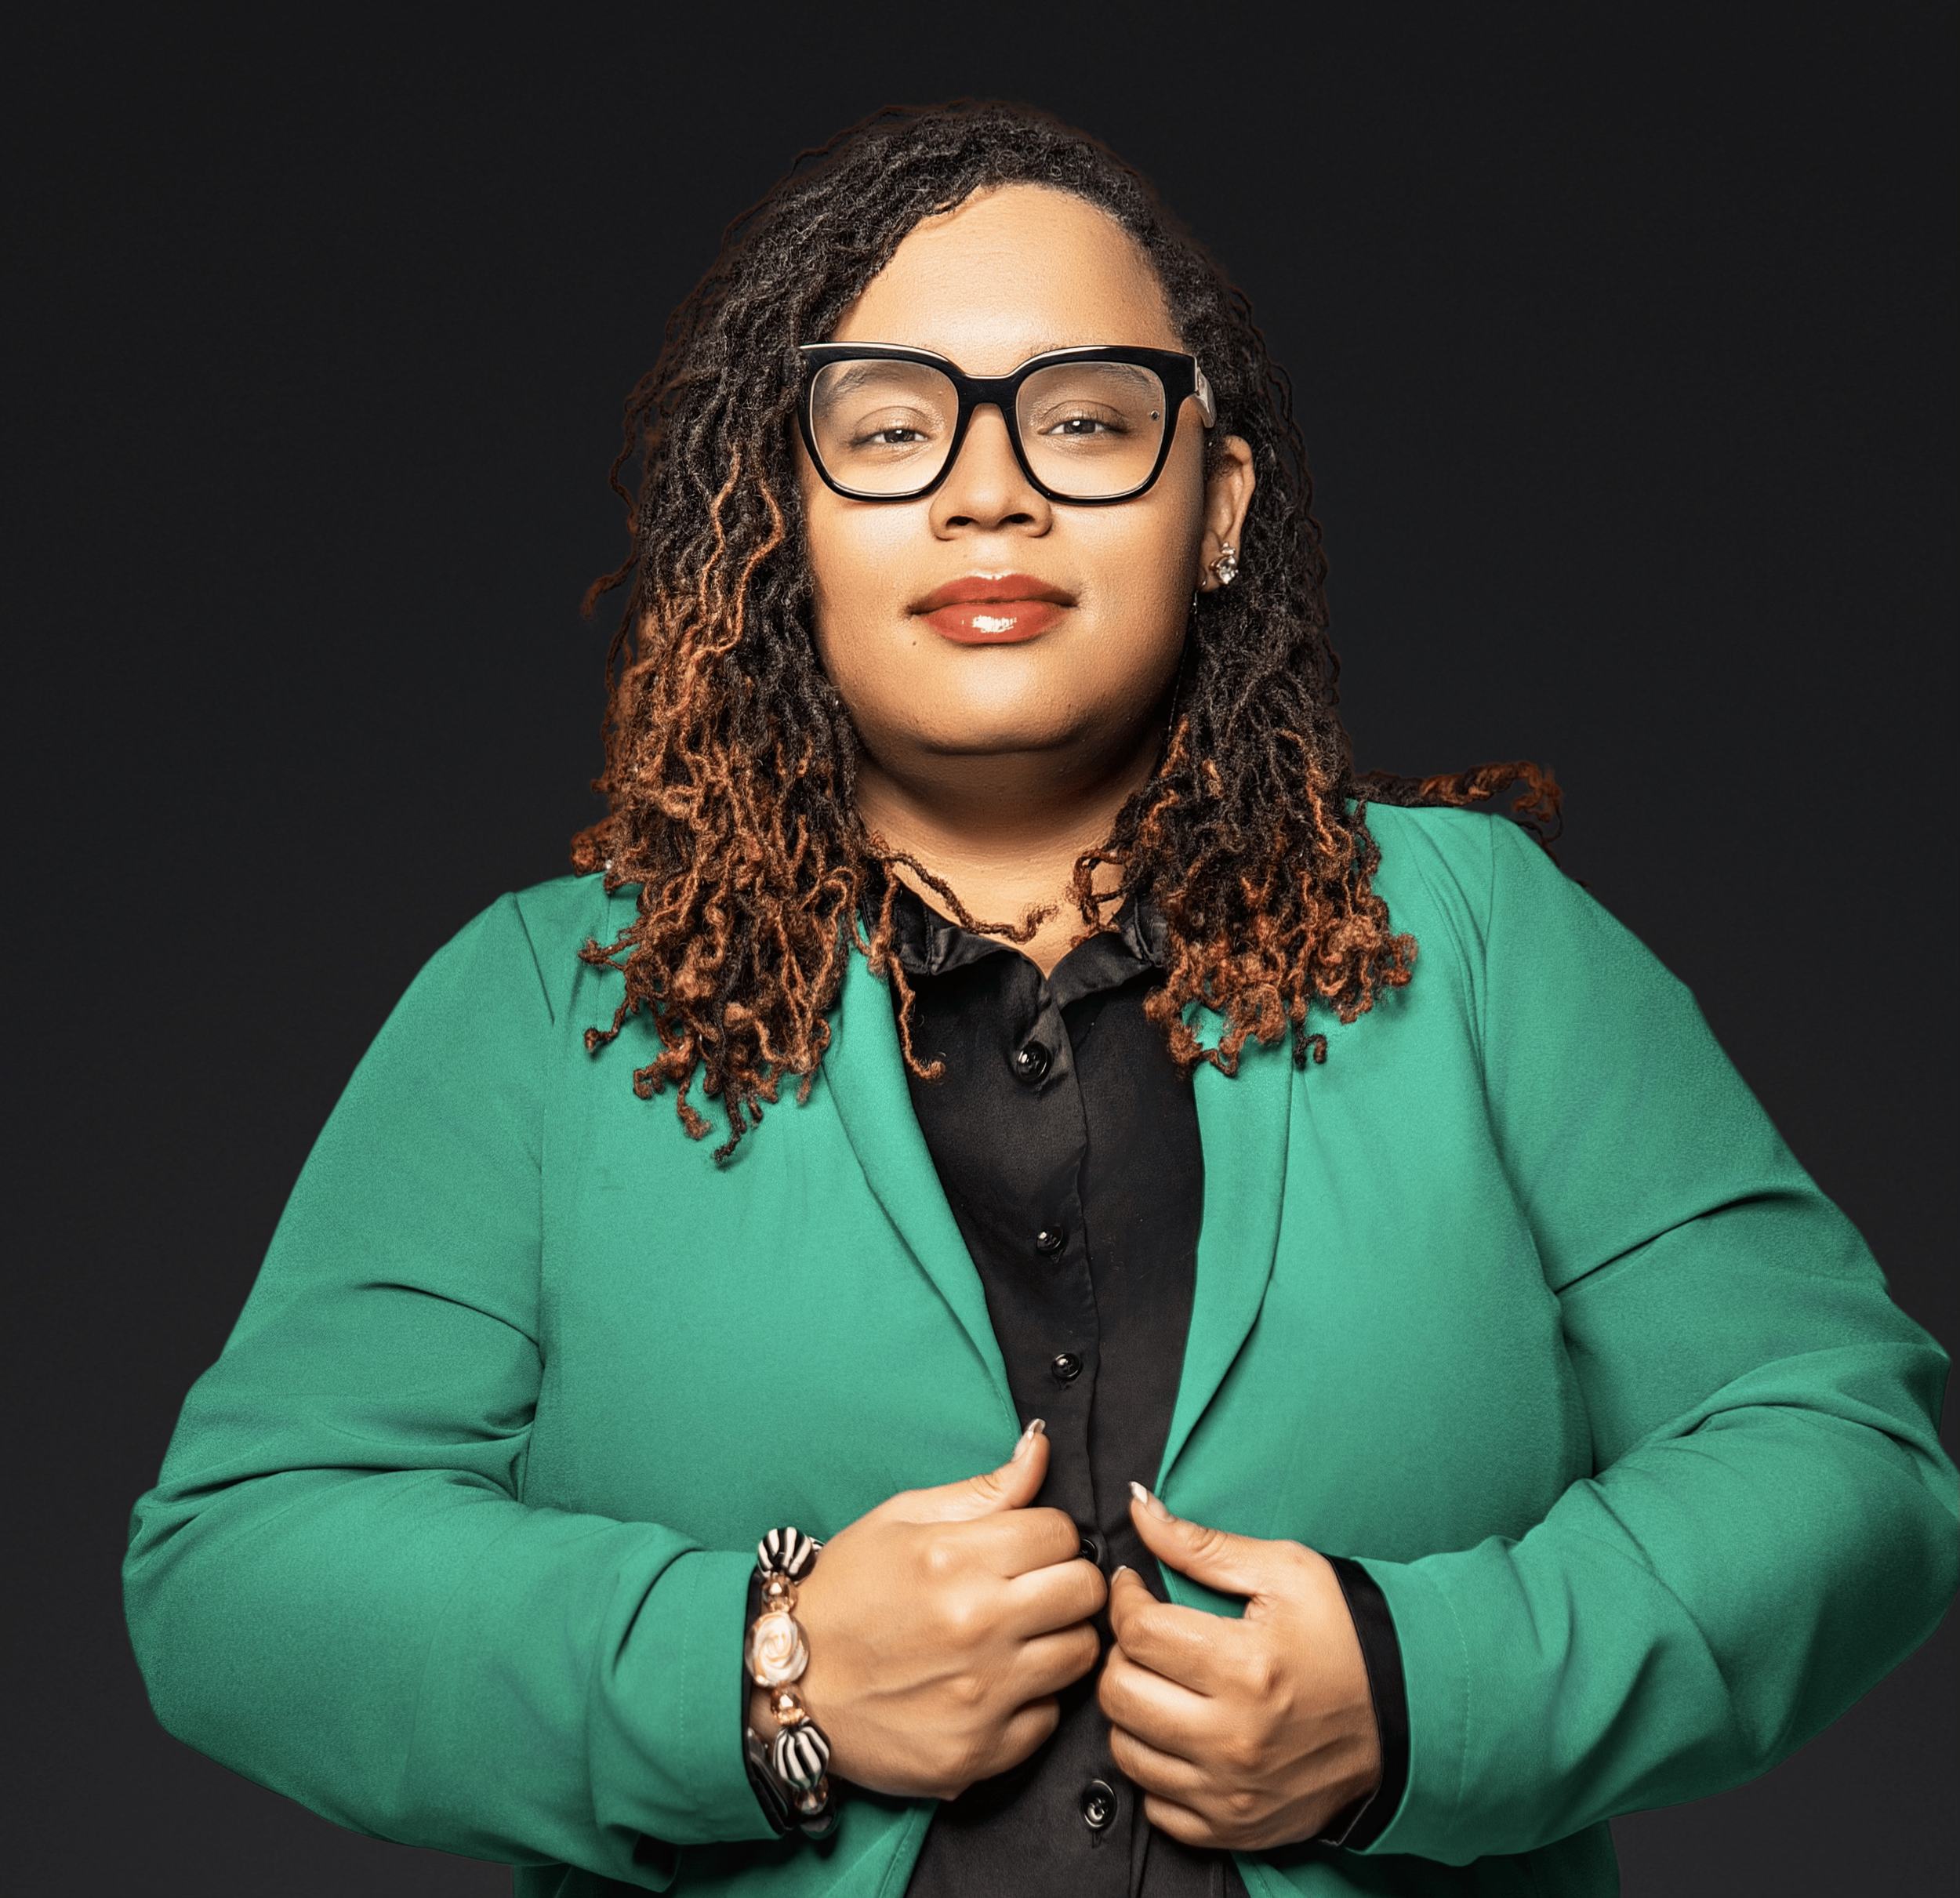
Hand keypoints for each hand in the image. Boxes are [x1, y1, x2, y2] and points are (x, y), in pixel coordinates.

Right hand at [765, 1422, 1106, 1799]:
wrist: (787, 1683)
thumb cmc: (844, 1592)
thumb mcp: (900, 1520)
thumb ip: (984, 1489)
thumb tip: (1040, 1447)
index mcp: (955, 1559)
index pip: (1062, 1533)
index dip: (1049, 1536)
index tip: (1027, 1549)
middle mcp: (976, 1626)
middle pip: (1086, 1592)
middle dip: (1068, 1582)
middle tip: (1035, 1589)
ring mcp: (981, 1695)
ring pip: (1081, 1655)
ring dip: (1059, 1641)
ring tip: (1019, 1636)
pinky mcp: (978, 1753)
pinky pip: (1049, 1719)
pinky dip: (1031, 1701)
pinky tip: (993, 1685)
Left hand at [1097, 1485, 1379, 1849]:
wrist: (1408, 1711)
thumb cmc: (1347, 1633)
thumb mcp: (1284, 1571)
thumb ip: (1201, 1544)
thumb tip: (1138, 1506)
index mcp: (1246, 1668)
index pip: (1137, 1632)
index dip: (1125, 1599)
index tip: (1136, 1588)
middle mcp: (1234, 1739)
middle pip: (1119, 1694)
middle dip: (1121, 1654)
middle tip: (1147, 1635)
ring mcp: (1234, 1792)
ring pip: (1126, 1751)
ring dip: (1132, 1710)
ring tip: (1162, 1682)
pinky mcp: (1237, 1827)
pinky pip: (1157, 1806)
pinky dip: (1157, 1767)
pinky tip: (1180, 1733)